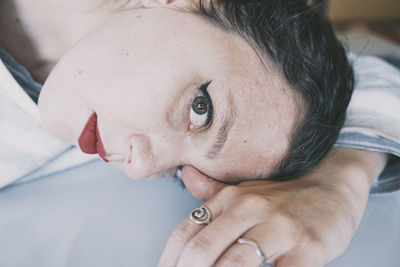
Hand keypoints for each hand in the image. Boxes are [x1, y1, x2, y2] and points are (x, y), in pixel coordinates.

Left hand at [158, 148, 386, 266]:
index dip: (169, 259)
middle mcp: (250, 208)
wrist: (334, 183)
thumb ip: (213, 190)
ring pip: (236, 262)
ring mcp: (279, 227)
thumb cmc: (285, 196)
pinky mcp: (307, 248)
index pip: (187, 231)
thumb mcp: (247, 189)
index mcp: (231, 198)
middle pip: (203, 248)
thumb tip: (186, 175)